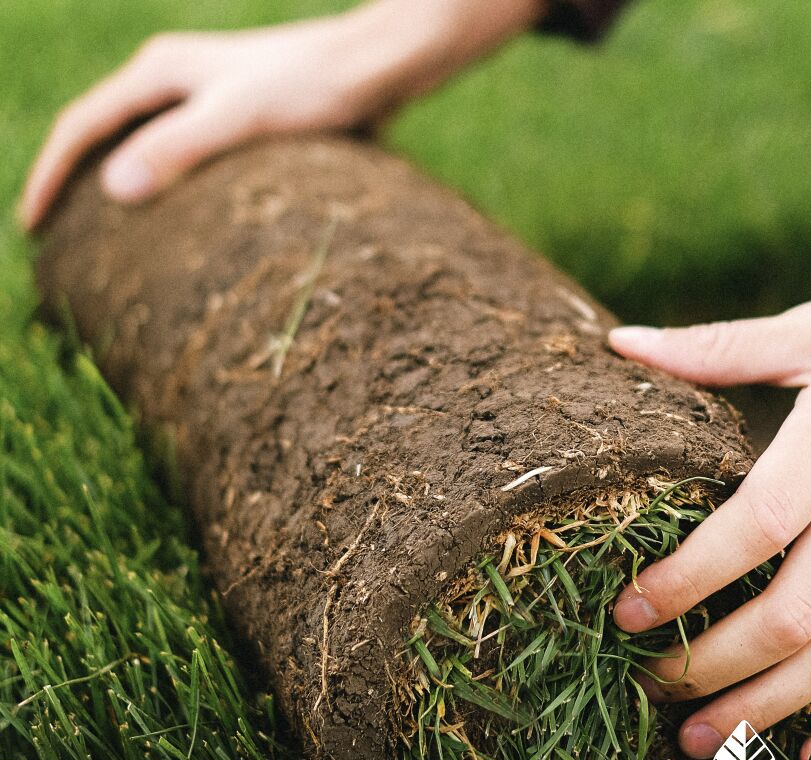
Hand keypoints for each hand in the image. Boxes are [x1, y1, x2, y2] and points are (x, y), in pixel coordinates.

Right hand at [18, 0, 543, 228]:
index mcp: (161, 72)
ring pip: (144, 146)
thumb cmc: (314, 86)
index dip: (51, 178)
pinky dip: (166, 188)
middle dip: (75, 183)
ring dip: (120, 187)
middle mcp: (176, 79)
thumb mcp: (241, 116)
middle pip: (105, 133)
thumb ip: (180, 148)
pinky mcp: (241, 118)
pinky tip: (180, 224)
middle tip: (58, 241)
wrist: (377, 67)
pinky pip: (184, 157)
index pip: (82, 126)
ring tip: (106, 239)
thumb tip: (114, 189)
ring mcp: (208, 97)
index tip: (32, 230)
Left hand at [609, 288, 810, 759]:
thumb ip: (719, 348)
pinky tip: (810, 758)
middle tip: (645, 685)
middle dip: (711, 663)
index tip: (626, 611)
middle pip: (792, 612)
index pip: (756, 527)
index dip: (688, 578)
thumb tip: (622, 343)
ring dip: (765, 707)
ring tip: (697, 741)